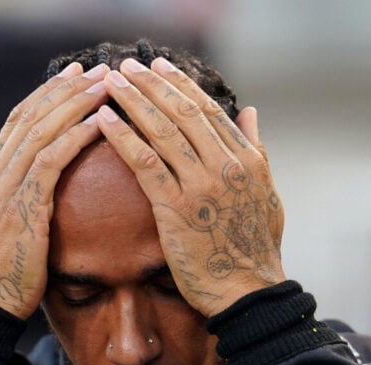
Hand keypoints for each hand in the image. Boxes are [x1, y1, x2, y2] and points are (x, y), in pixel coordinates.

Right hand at [0, 62, 109, 318]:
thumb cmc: (9, 271)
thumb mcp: (13, 225)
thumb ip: (26, 197)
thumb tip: (51, 184)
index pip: (19, 119)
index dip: (48, 93)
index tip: (76, 74)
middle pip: (30, 115)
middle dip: (66, 88)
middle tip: (98, 69)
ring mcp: (4, 189)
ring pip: (41, 130)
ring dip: (76, 103)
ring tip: (106, 85)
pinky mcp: (22, 207)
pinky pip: (51, 161)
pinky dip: (75, 136)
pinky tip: (100, 122)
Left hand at [96, 58, 284, 317]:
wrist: (247, 292)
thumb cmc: (255, 249)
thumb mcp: (267, 193)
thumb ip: (257, 149)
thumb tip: (250, 111)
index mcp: (248, 159)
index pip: (209, 110)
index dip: (181, 84)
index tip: (158, 66)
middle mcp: (226, 166)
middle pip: (183, 112)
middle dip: (151, 84)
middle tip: (126, 66)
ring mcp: (202, 186)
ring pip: (162, 130)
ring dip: (133, 101)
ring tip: (109, 82)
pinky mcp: (177, 209)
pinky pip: (145, 163)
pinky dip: (123, 137)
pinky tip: (104, 121)